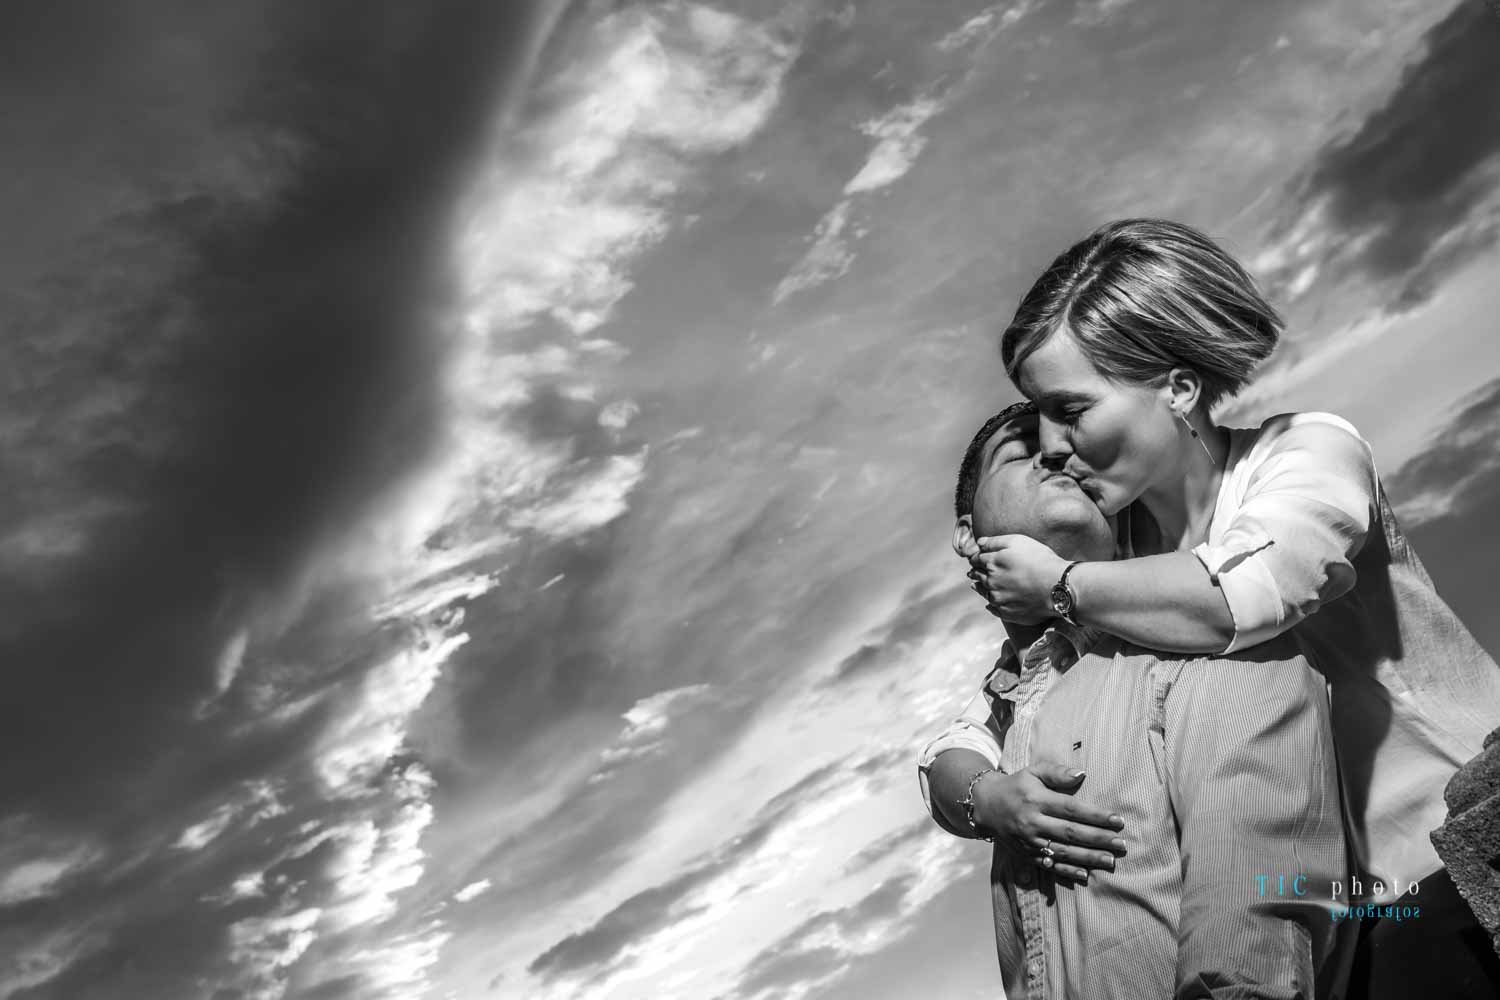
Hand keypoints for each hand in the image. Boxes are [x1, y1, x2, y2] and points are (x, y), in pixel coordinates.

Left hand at [968, 534, 1069, 624]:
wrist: (1058, 586)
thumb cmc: (1040, 560)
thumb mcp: (1017, 541)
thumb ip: (995, 541)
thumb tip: (979, 543)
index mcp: (992, 563)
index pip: (976, 559)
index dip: (976, 558)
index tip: (976, 558)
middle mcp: (991, 582)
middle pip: (978, 576)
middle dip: (976, 572)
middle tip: (972, 572)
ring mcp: (999, 599)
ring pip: (984, 593)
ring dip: (980, 588)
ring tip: (976, 585)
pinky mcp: (1008, 613)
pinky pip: (994, 609)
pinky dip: (991, 605)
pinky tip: (991, 604)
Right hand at [973, 761, 1126, 883]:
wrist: (985, 805)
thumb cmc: (1017, 785)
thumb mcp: (1033, 771)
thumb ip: (1057, 773)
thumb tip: (1081, 774)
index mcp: (1037, 800)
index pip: (1072, 809)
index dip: (1096, 816)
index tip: (1117, 820)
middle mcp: (1033, 822)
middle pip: (1071, 833)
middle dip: (1098, 839)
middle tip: (1121, 844)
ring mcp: (1029, 841)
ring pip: (1063, 852)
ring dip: (1088, 858)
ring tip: (1110, 860)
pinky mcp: (1026, 854)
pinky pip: (1049, 865)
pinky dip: (1067, 872)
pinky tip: (1085, 875)